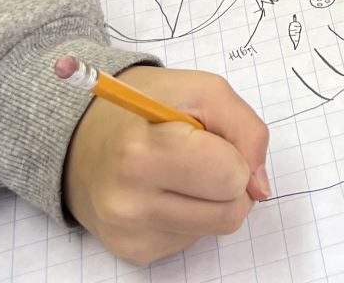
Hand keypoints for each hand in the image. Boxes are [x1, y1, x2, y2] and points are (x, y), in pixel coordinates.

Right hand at [63, 66, 269, 264]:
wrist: (82, 138)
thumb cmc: (146, 107)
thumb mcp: (201, 90)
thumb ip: (246, 129)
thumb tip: (261, 187)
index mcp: (142, 154)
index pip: (230, 176)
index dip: (235, 154)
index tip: (211, 138)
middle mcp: (129, 203)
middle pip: (230, 212)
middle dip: (231, 181)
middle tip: (204, 155)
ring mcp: (131, 234)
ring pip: (218, 228)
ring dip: (214, 198)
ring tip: (184, 170)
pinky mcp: (136, 252)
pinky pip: (195, 238)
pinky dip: (192, 212)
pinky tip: (167, 189)